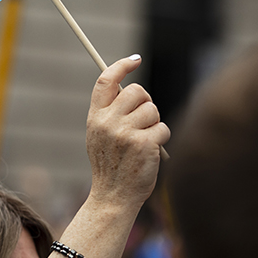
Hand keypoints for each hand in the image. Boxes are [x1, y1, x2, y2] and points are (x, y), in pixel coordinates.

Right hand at [85, 55, 169, 210]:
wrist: (113, 197)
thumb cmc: (111, 166)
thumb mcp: (100, 136)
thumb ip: (110, 113)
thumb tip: (133, 89)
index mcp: (95, 117)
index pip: (105, 80)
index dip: (121, 65)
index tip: (135, 60)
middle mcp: (107, 121)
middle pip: (137, 91)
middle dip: (146, 102)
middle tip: (145, 119)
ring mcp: (125, 132)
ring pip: (153, 110)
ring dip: (155, 124)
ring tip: (145, 142)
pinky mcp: (144, 144)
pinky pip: (163, 128)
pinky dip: (162, 139)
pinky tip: (151, 152)